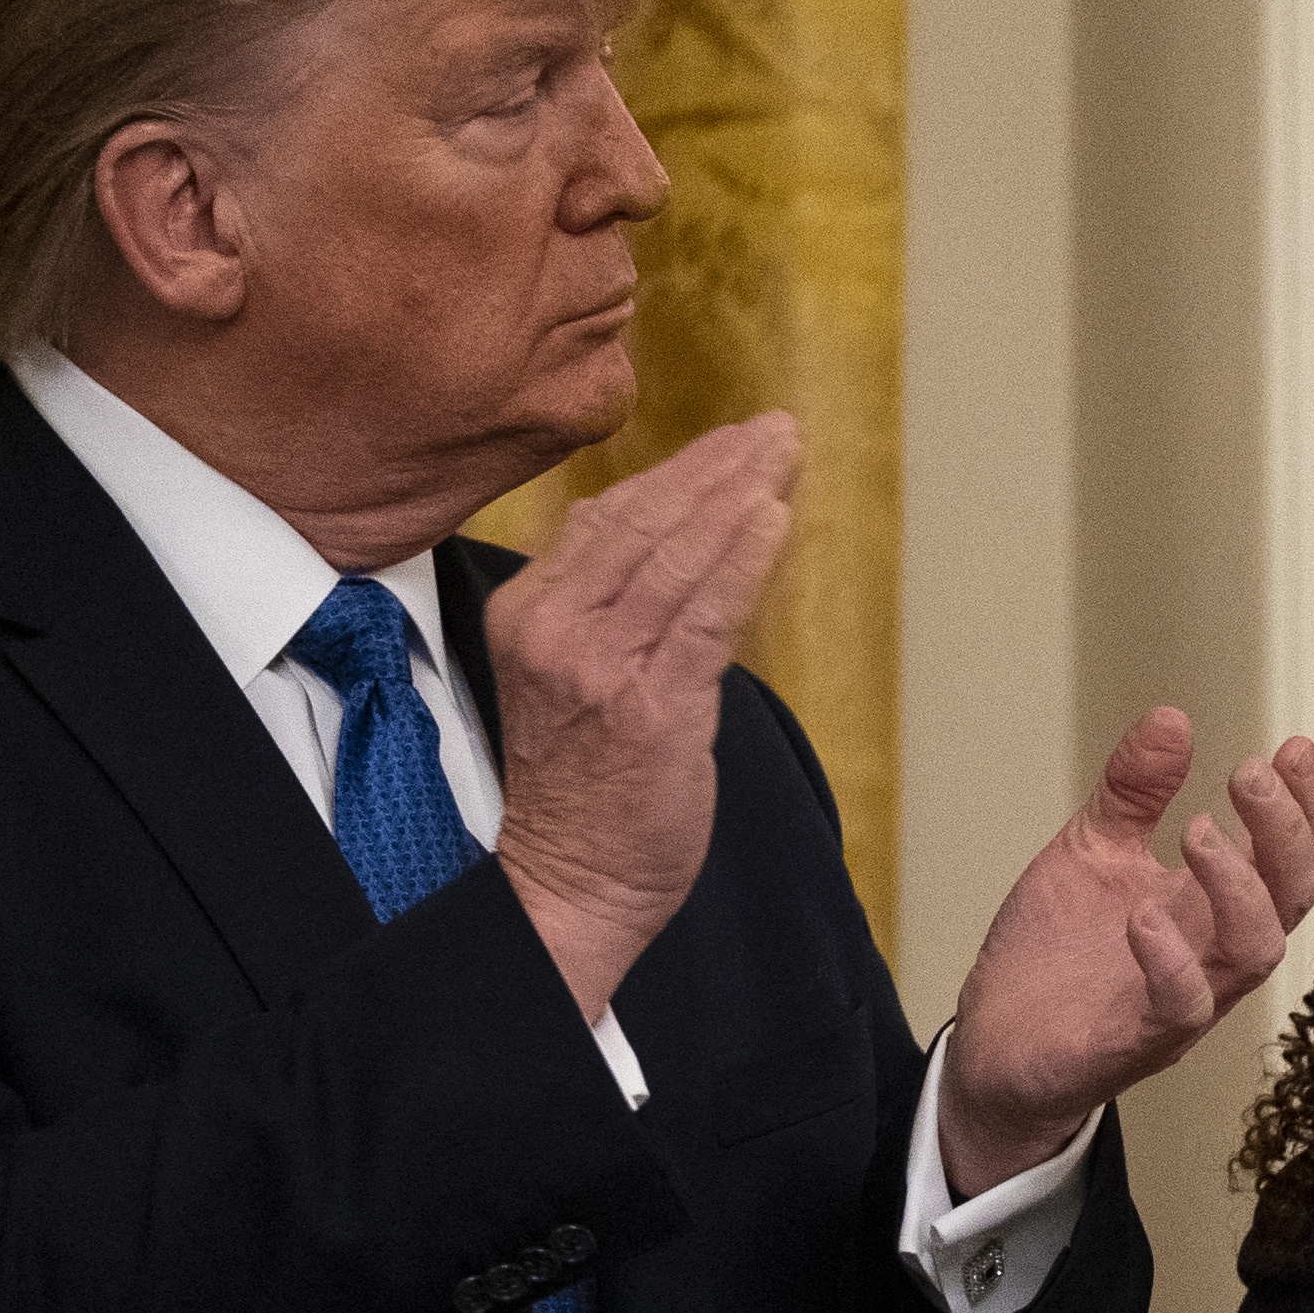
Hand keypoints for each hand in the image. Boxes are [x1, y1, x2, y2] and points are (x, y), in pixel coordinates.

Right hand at [485, 411, 803, 1018]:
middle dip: (718, 467)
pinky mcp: (651, 707)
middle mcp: (556, 628)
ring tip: (785, 454)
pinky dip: (742, 558)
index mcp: (528, 613)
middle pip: (646, 522)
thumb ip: (602, 601)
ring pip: (679, 556)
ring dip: (739, 495)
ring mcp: (600, 666)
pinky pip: (705, 614)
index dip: (677, 472)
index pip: (607, 518)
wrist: (571, 882)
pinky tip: (772, 515)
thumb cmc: (584, 786)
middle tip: (776, 429)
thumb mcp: (571, 675)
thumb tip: (647, 527)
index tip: (732, 441)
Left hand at [935, 712, 1313, 1192]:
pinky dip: (1170, 959)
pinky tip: (1143, 915)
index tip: (1292, 747)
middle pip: (1293, 897)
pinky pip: (1181, 1007)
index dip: (1307, 805)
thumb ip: (1134, 791)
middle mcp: (1213, 953)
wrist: (994, 1044)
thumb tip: (1173, 718)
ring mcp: (1185, 1000)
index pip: (1292, 858)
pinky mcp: (1137, 1040)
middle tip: (1249, 773)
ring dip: (1238, 886)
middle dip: (1284, 831)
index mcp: (1213, 907)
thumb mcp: (1093, 850)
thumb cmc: (1055, 956)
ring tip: (1198, 830)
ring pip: (1255, 951)